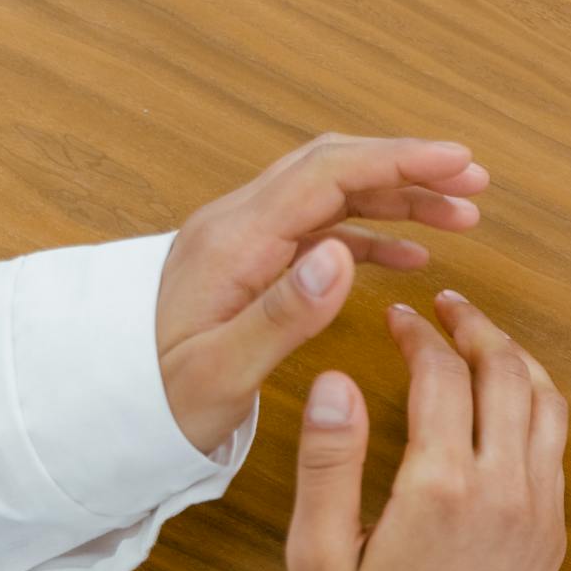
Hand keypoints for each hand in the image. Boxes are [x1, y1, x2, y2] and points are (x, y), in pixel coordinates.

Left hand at [156, 134, 489, 452]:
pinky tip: (412, 257)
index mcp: (234, 242)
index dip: (399, 161)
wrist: (96, 410)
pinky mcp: (249, 264)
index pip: (328, 175)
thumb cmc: (154, 399)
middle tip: (474, 179)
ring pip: (332, 194)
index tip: (459, 162)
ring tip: (461, 214)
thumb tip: (342, 257)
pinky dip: (372, 234)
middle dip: (409, 166)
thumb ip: (282, 315)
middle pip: (334, 168)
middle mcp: (238, 226)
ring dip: (398, 197)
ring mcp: (243, 241)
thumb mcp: (217, 373)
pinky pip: (320, 229)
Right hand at [285, 291, 567, 570]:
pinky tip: (507, 401)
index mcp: (441, 489)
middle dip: (476, 328)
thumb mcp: (319, 554)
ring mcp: (538, 512)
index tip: (399, 319)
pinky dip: (537, 405)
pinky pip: (556, 447)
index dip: (419, 334)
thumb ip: (328, 461)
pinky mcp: (553, 533)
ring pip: (547, 403)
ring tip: (482, 341)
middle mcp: (503, 491)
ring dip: (517, 360)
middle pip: (507, 373)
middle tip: (447, 308)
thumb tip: (335, 381)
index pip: (441, 375)